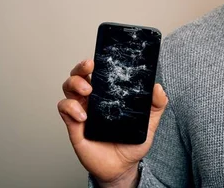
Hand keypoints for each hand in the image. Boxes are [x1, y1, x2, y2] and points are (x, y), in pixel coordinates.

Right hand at [57, 59, 167, 185]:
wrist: (123, 167)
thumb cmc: (132, 143)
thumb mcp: (149, 122)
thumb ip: (157, 105)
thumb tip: (158, 88)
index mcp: (108, 95)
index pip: (98, 72)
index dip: (96, 62)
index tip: (99, 56)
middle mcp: (92, 100)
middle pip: (78, 75)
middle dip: (80, 67)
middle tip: (90, 67)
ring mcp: (82, 111)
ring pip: (68, 88)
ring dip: (75, 84)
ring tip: (88, 90)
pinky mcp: (74, 126)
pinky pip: (65, 110)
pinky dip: (71, 108)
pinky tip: (84, 115)